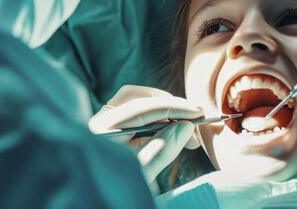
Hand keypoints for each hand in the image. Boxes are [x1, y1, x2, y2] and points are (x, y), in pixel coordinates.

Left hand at [88, 85, 202, 183]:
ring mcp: (105, 123)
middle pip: (137, 97)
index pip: (143, 108)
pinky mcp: (112, 128)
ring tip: (186, 128)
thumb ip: (161, 150)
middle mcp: (101, 120)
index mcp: (104, 130)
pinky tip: (171, 130)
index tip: (199, 112)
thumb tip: (185, 127)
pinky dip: (156, 116)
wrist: (96, 200)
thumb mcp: (141, 173)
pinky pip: (135, 112)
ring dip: (164, 109)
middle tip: (194, 123)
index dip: (174, 107)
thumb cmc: (119, 189)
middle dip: (170, 105)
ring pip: (136, 102)